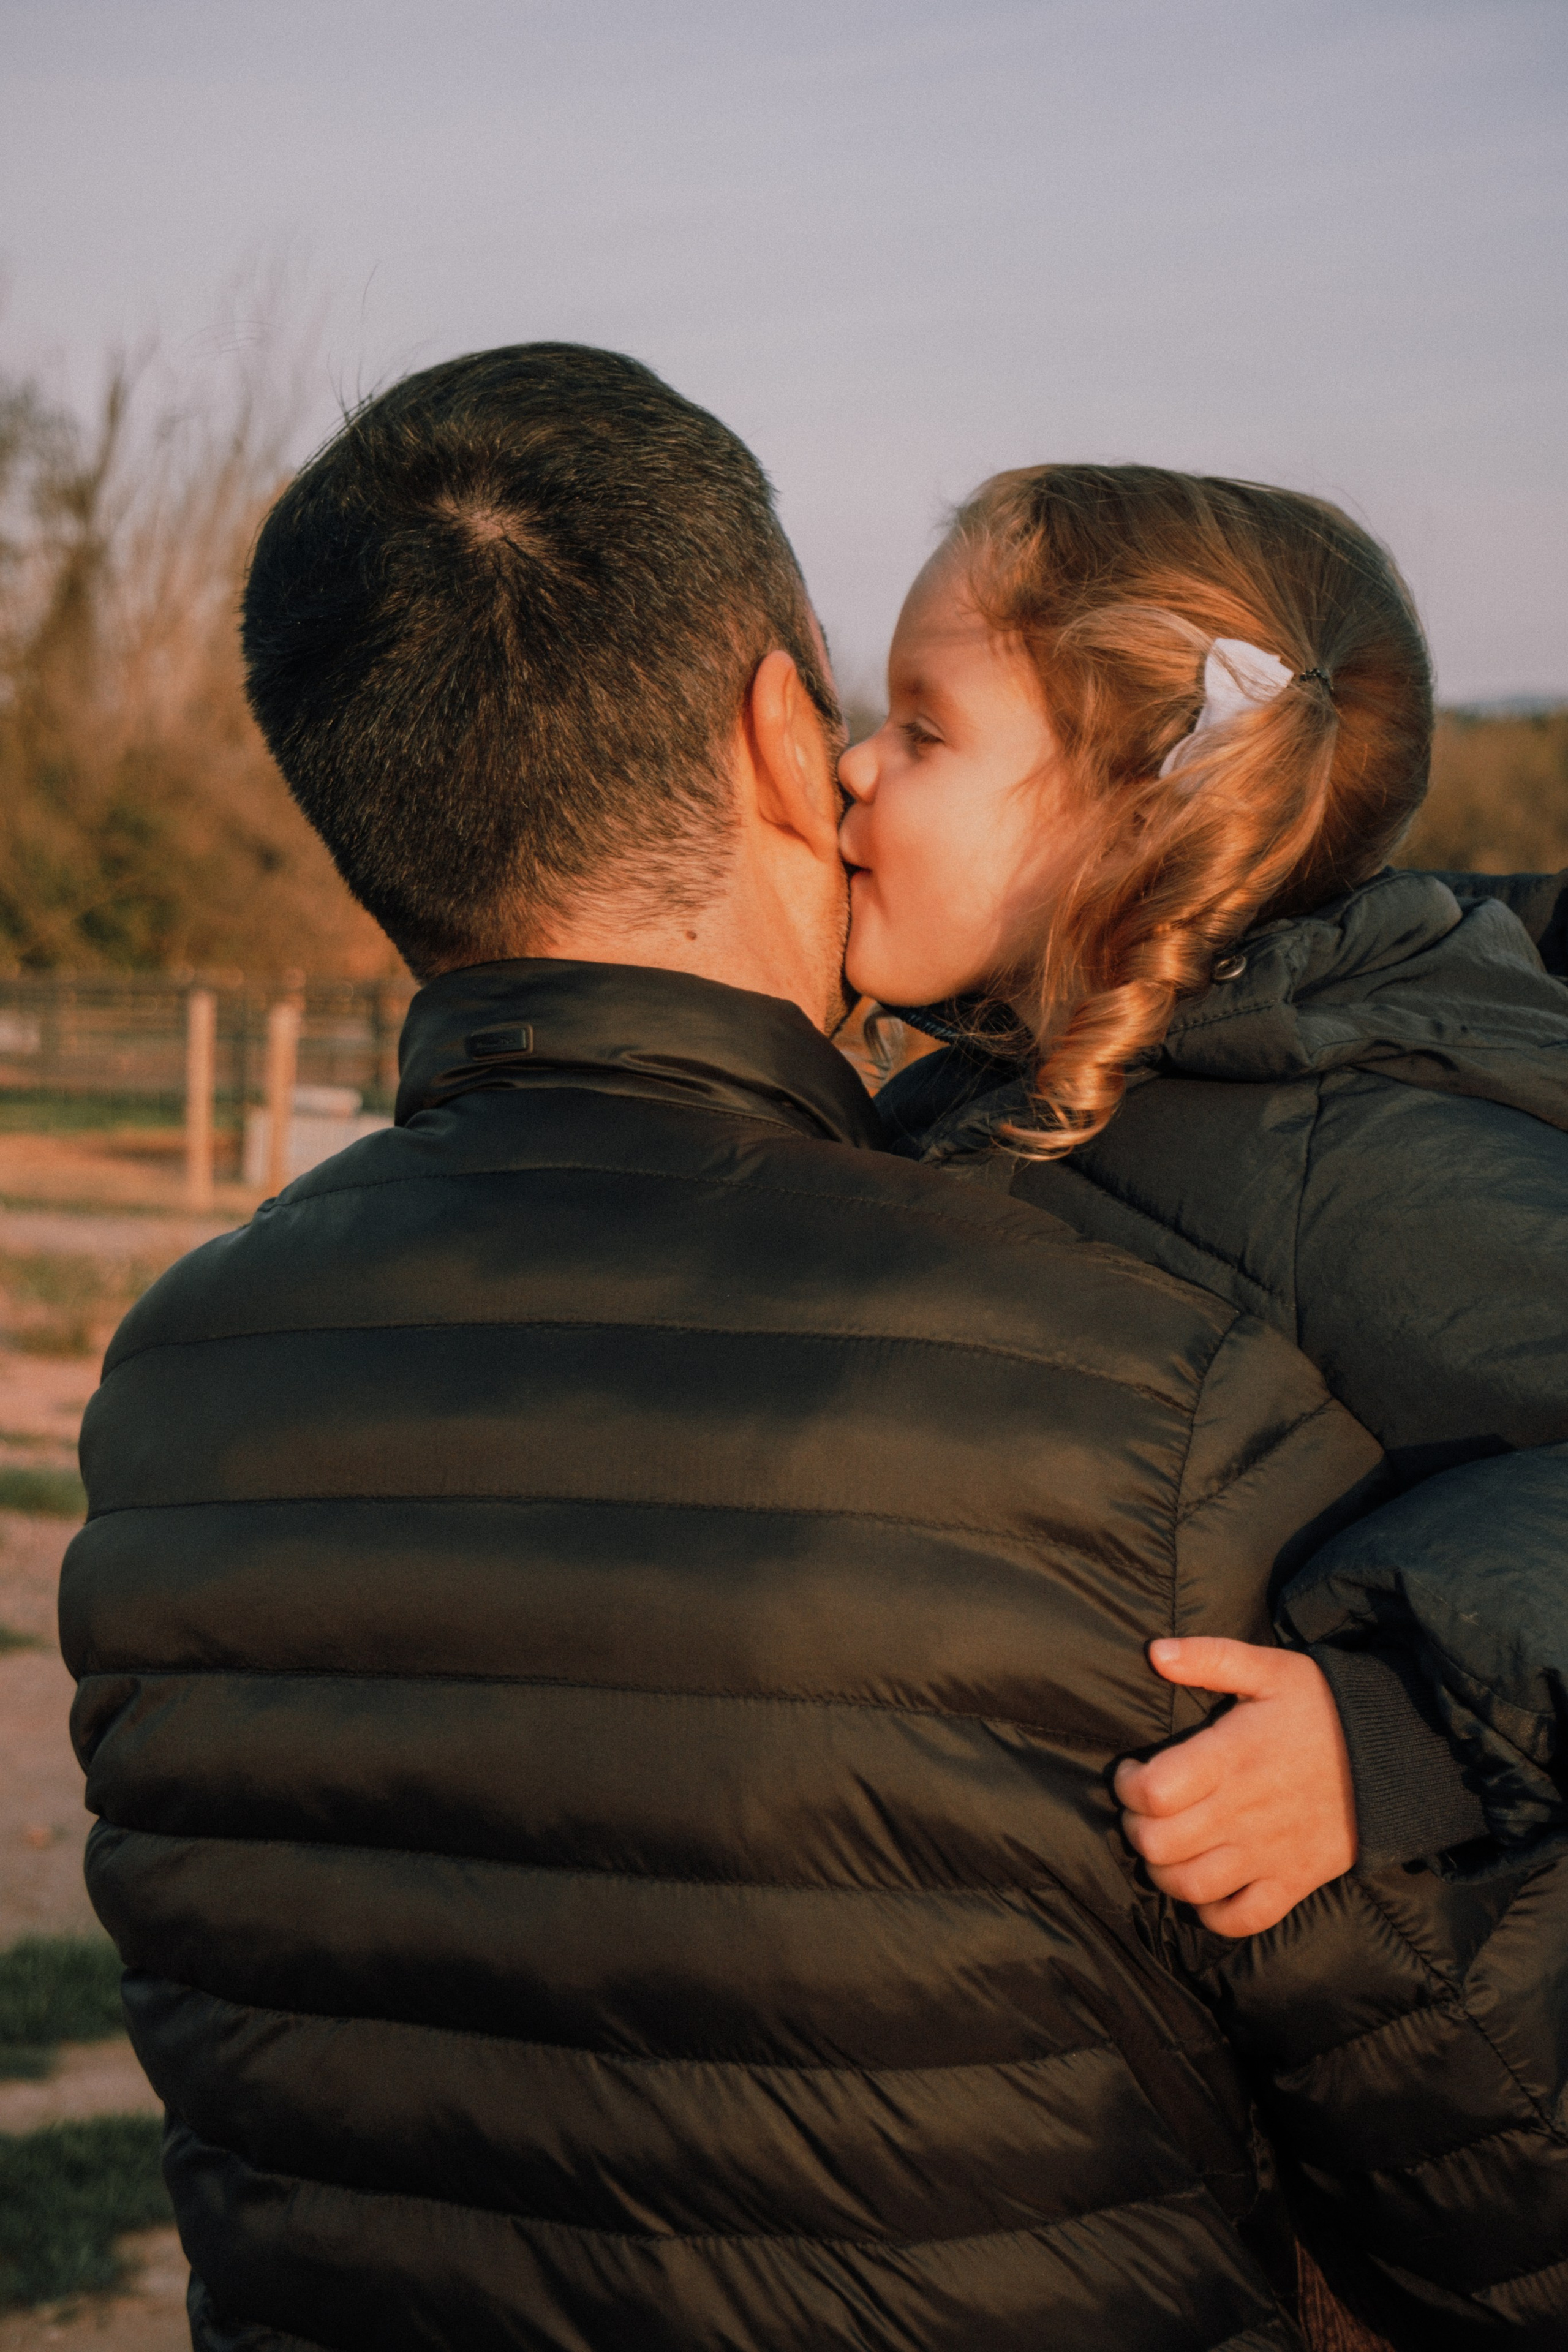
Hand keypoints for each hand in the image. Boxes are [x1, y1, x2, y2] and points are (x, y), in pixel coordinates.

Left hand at [1112, 1637, 1356, 1937]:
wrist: (1396, 1755)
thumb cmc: (1324, 1708)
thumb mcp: (1270, 1669)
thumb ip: (1210, 1657)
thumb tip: (1156, 1652)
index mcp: (1231, 1758)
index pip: (1152, 1791)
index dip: (1126, 1785)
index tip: (1130, 1772)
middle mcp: (1243, 1813)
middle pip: (1160, 1844)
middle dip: (1135, 1828)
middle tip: (1144, 1811)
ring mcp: (1269, 1854)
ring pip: (1189, 1887)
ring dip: (1163, 1872)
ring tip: (1165, 1847)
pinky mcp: (1294, 1882)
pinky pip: (1240, 1920)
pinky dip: (1212, 1913)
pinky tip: (1205, 1887)